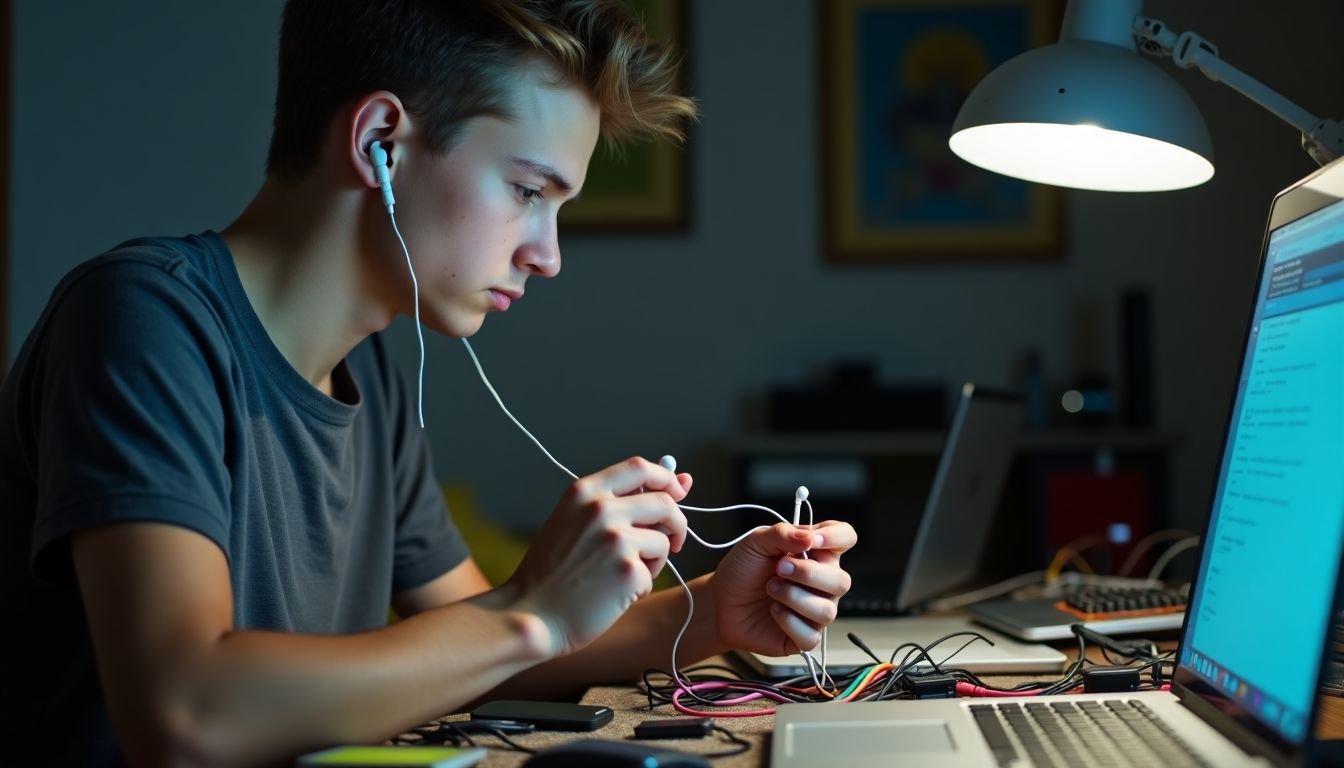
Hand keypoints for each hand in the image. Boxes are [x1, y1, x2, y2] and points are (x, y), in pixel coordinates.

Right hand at [504, 457, 692, 656]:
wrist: (530, 614)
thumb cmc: (552, 572)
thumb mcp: (574, 521)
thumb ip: (622, 500)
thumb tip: (684, 480)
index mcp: (584, 491)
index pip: (640, 467)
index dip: (665, 479)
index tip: (675, 493)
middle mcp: (601, 509)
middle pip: (665, 503)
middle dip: (676, 524)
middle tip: (671, 542)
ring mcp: (615, 539)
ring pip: (663, 541)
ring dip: (654, 560)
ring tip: (622, 576)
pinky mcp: (628, 571)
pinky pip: (653, 574)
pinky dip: (640, 587)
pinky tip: (613, 596)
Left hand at [708, 520, 856, 655]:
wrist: (720, 603)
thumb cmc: (742, 571)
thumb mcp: (755, 542)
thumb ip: (782, 533)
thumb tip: (810, 536)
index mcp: (816, 552)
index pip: (845, 537)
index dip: (835, 537)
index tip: (813, 540)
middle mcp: (822, 582)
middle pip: (842, 581)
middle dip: (809, 574)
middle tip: (779, 568)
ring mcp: (815, 610)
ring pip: (827, 611)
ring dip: (794, 597)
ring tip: (770, 589)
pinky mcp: (805, 636)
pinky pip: (811, 635)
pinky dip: (788, 621)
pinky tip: (774, 611)